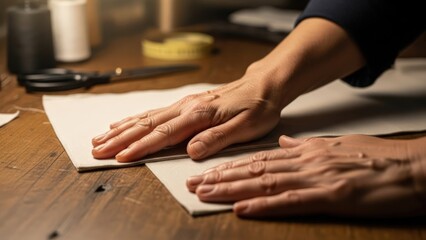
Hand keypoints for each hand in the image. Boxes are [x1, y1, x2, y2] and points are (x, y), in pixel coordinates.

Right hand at [91, 70, 282, 161]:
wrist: (264, 86)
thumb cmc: (257, 108)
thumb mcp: (245, 128)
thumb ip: (216, 139)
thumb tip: (191, 151)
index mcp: (199, 115)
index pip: (164, 134)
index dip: (141, 147)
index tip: (120, 157)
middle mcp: (187, 107)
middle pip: (147, 124)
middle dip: (120, 139)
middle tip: (98, 150)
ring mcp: (184, 104)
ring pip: (146, 117)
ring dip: (122, 129)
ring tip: (101, 138)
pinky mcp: (186, 104)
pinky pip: (154, 112)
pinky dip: (134, 119)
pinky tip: (123, 123)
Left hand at [187, 135, 425, 217]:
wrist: (413, 166)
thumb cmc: (378, 158)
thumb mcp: (338, 145)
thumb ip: (306, 146)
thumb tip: (284, 145)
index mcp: (307, 151)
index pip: (260, 159)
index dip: (231, 167)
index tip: (209, 172)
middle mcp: (306, 162)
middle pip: (254, 171)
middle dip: (221, 178)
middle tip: (193, 184)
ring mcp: (316, 180)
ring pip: (264, 183)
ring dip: (231, 189)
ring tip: (205, 194)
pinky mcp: (331, 198)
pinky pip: (290, 202)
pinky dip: (263, 206)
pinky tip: (242, 208)